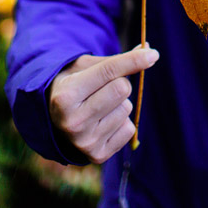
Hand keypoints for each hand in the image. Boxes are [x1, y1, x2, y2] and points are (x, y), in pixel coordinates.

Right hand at [48, 44, 158, 163]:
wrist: (53, 118)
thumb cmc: (73, 84)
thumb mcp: (86, 67)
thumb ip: (117, 60)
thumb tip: (150, 52)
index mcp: (66, 95)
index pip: (109, 72)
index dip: (133, 60)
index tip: (153, 54)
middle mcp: (73, 121)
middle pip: (122, 89)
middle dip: (121, 82)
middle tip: (104, 86)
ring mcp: (85, 142)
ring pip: (127, 109)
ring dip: (120, 103)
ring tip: (99, 105)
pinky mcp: (98, 155)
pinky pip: (130, 129)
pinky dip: (122, 121)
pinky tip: (103, 122)